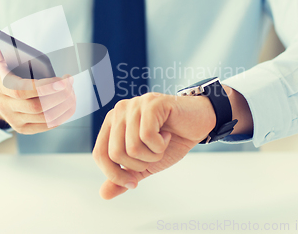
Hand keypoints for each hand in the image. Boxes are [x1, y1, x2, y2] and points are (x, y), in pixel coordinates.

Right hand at [0, 41, 75, 132]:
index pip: (20, 91)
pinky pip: (46, 126)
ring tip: (72, 91)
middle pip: (37, 106)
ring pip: (45, 118)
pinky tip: (68, 105)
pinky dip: (62, 116)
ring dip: (64, 105)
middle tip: (70, 82)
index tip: (62, 81)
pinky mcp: (22, 128)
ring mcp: (13, 119)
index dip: (44, 87)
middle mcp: (4, 106)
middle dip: (60, 95)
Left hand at [92, 92, 215, 199]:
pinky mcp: (151, 103)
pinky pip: (147, 136)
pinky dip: (160, 144)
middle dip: (138, 165)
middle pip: (115, 153)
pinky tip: (167, 135)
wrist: (198, 124)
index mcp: (112, 123)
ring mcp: (134, 104)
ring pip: (132, 147)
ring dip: (152, 155)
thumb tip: (103, 194)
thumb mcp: (144, 164)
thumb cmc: (171, 141)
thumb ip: (124, 176)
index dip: (115, 175)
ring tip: (162, 143)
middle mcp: (119, 110)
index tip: (134, 183)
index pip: (99, 154)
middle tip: (154, 155)